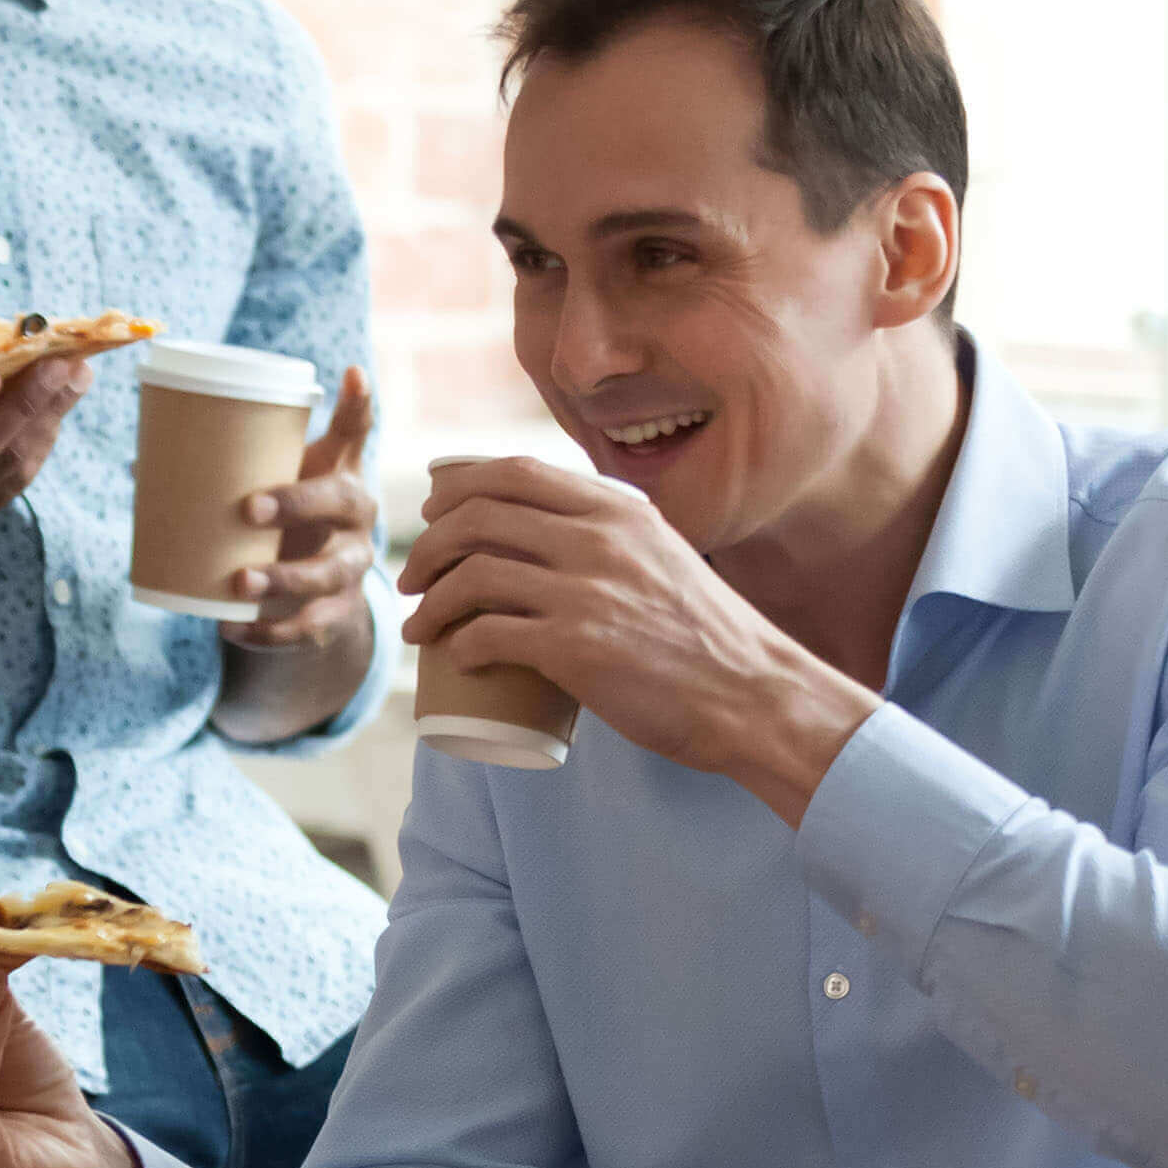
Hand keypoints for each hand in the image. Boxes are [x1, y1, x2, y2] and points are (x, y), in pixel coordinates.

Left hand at [223, 365, 377, 649]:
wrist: (317, 592)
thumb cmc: (283, 519)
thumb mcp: (269, 486)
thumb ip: (218, 470)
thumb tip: (137, 462)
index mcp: (339, 470)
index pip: (357, 430)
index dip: (358, 404)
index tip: (351, 373)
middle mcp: (356, 515)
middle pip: (340, 503)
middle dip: (297, 505)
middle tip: (249, 508)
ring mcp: (353, 566)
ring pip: (328, 573)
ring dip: (284, 579)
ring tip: (240, 582)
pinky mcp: (339, 613)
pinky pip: (310, 627)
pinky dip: (270, 633)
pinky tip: (233, 629)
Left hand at [400, 458, 875, 820]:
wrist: (755, 696)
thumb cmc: (707, 636)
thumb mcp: (664, 555)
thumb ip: (616, 537)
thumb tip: (554, 530)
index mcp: (618, 510)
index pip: (513, 472)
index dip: (457, 486)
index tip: (432, 511)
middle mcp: (598, 539)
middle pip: (477, 517)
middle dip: (428, 544)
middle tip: (412, 577)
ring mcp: (586, 591)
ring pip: (472, 574)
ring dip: (429, 599)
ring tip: (417, 624)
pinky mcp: (576, 647)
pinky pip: (488, 633)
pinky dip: (458, 643)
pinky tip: (453, 658)